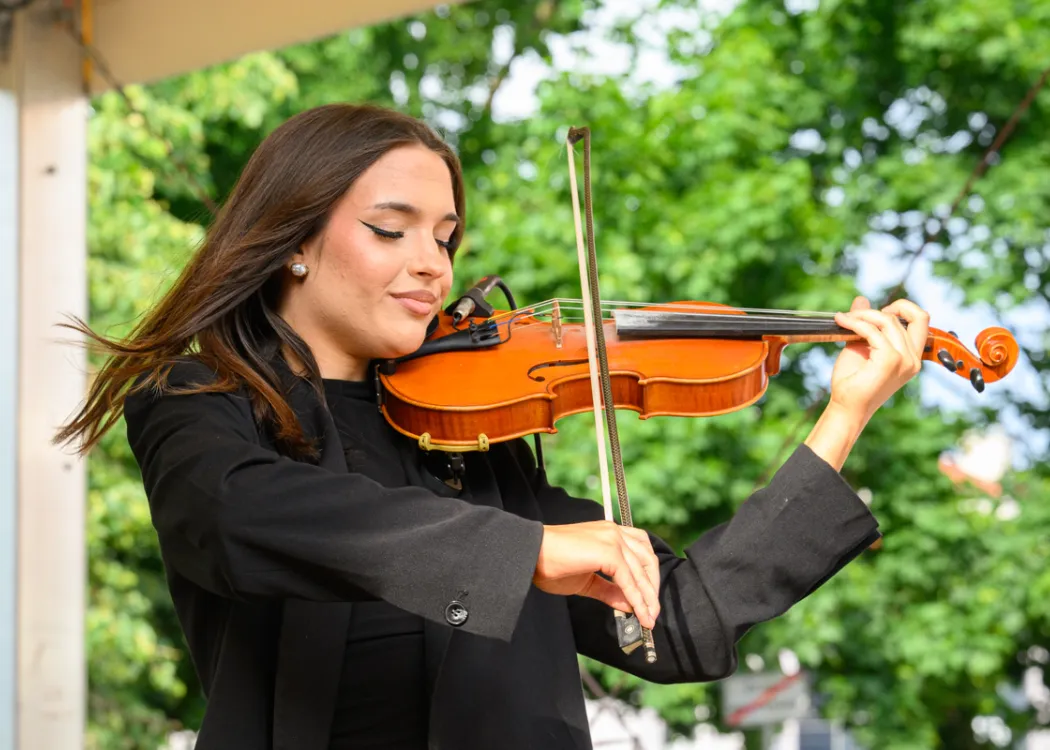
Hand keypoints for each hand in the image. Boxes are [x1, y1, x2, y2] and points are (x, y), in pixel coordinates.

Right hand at [533, 521, 660, 628]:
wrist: (531, 554)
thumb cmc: (551, 564)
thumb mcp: (586, 581)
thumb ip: (610, 591)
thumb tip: (630, 605)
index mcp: (609, 533)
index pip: (640, 553)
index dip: (648, 578)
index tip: (649, 601)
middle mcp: (614, 532)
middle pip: (647, 560)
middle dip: (652, 588)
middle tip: (652, 613)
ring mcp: (612, 538)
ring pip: (640, 570)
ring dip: (647, 597)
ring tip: (648, 617)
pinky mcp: (608, 551)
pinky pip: (628, 579)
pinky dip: (636, 598)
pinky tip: (638, 612)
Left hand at [830, 295, 930, 422]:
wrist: (846, 406)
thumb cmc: (853, 381)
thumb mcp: (860, 345)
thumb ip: (865, 324)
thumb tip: (861, 300)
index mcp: (911, 356)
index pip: (922, 320)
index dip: (903, 308)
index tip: (879, 313)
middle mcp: (913, 358)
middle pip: (911, 316)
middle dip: (886, 308)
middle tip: (861, 315)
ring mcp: (904, 360)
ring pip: (888, 321)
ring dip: (863, 315)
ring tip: (844, 319)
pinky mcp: (890, 361)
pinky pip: (872, 331)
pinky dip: (855, 323)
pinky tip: (842, 322)